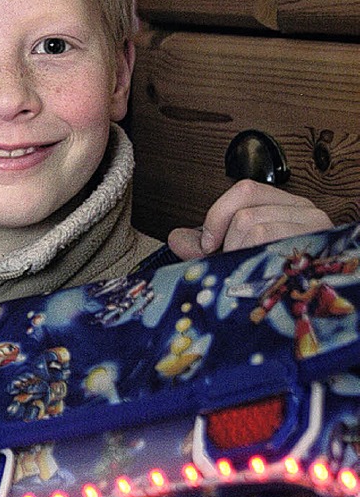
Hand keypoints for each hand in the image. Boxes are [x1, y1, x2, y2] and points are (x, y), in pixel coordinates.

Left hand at [167, 179, 332, 260]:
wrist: (320, 307)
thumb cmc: (280, 276)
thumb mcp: (240, 255)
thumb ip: (208, 246)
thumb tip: (176, 239)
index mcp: (286, 205)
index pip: (245, 190)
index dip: (217, 215)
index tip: (207, 243)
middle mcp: (304, 211)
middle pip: (245, 213)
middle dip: (228, 245)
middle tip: (235, 265)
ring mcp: (314, 228)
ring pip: (254, 228)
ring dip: (242, 256)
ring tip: (253, 273)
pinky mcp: (317, 247)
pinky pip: (268, 243)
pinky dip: (254, 262)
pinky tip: (262, 276)